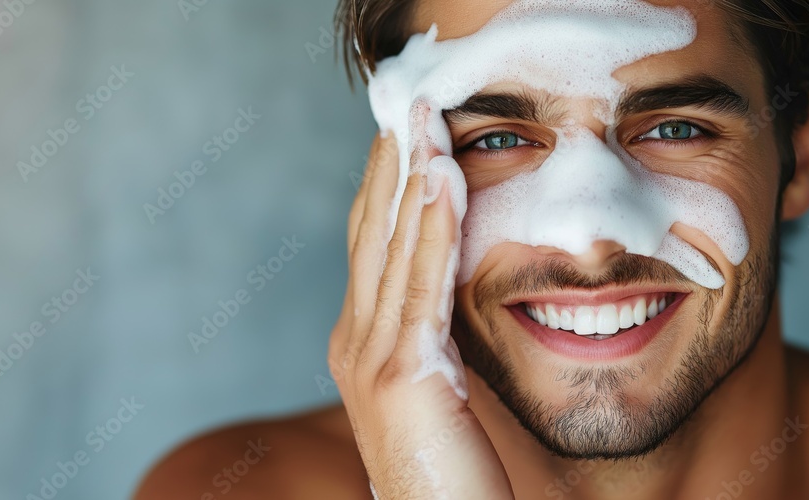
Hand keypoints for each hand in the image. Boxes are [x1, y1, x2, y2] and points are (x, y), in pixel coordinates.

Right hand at [328, 104, 512, 498]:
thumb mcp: (439, 392)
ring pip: (392, 245)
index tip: (407, 134)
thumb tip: (452, 294)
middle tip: (408, 103)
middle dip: (390, 164)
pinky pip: (423, 282)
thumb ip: (434, 339)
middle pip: (372, 233)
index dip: (386, 186)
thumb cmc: (449, 473)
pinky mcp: (405, 374)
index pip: (372, 246)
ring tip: (425, 119)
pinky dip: (432, 224)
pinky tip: (444, 177)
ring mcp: (373, 358)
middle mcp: (355, 342)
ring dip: (410, 175)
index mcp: (362, 344)